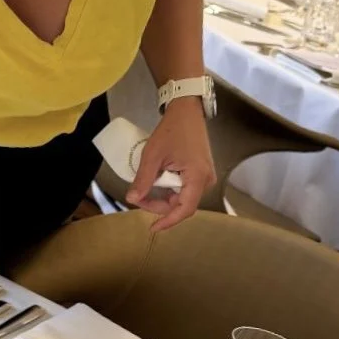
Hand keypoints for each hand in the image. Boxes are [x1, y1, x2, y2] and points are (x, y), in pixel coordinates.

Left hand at [125, 97, 215, 230]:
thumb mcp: (153, 155)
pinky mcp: (202, 171)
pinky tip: (157, 183)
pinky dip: (170, 189)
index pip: (184, 209)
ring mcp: (206, 176)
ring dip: (164, 197)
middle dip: (160, 206)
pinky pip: (186, 188)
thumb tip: (132, 199)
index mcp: (197, 177)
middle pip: (183, 204)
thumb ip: (143, 179)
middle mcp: (206, 180)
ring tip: (146, 189)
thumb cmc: (171, 130)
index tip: (152, 228)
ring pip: (184, 197)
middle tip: (139, 198)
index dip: (168, 221)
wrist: (186, 110)